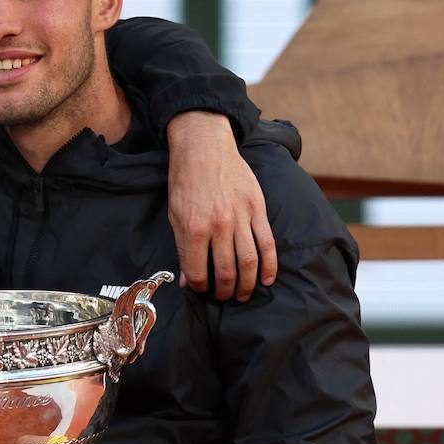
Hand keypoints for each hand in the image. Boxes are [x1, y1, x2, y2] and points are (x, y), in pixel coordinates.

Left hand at [166, 112, 276, 300]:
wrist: (204, 147)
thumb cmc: (185, 181)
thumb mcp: (174, 214)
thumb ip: (182, 248)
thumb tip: (188, 280)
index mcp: (194, 228)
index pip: (198, 271)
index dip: (200, 287)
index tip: (202, 289)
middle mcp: (219, 225)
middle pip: (226, 272)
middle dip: (225, 291)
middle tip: (223, 297)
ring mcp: (241, 217)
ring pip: (249, 262)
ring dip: (247, 285)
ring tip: (243, 295)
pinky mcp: (257, 208)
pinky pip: (267, 243)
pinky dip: (269, 265)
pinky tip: (266, 279)